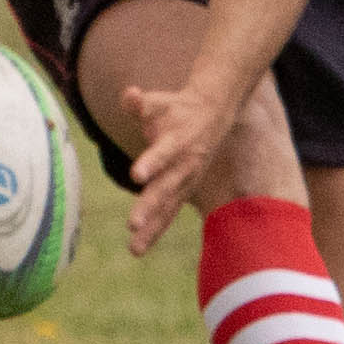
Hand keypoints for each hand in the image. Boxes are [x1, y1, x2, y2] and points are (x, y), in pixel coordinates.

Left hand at [123, 83, 230, 256]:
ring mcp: (187, 180)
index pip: (164, 152)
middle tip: (132, 224)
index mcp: (178, 140)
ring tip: (134, 248)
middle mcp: (184, 164)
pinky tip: (137, 249)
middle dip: (150, 206)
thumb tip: (130, 95)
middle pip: (165, 187)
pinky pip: (169, 214)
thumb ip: (139, 102)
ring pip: (168, 206)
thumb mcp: (158, 100)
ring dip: (152, 227)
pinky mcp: (184, 191)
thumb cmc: (178, 108)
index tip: (137, 175)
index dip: (151, 162)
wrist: (214, 114)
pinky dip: (155, 231)